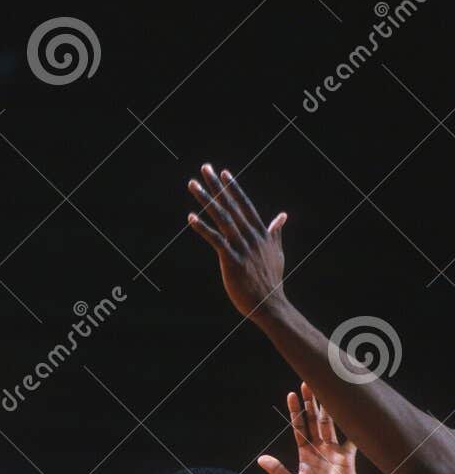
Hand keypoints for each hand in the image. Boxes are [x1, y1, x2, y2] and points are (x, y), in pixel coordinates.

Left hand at [187, 164, 287, 318]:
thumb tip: (282, 215)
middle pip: (231, 205)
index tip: (223, 173)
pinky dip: (203, 227)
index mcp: (260, 233)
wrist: (270, 305)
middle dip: (217, 186)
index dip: (233, 188)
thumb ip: (275, 232)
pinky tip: (191, 217)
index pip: (245, 205)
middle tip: (204, 168)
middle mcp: (251, 236)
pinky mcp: (232, 261)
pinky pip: (215, 240)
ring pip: (221, 218)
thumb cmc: (271, 282)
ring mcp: (242, 248)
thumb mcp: (276, 253)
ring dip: (206, 199)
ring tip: (193, 185)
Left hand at [258, 384, 357, 473]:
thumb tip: (260, 458)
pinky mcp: (347, 457)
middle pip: (314, 420)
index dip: (295, 412)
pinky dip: (353, 427)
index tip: (291, 395)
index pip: (299, 428)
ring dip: (327, 408)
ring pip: (330, 424)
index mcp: (305, 454)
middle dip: (311, 402)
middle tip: (308, 382)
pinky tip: (354, 412)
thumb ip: (278, 472)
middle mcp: (319, 448)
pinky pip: (351, 439)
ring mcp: (333, 451)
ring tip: (326, 388)